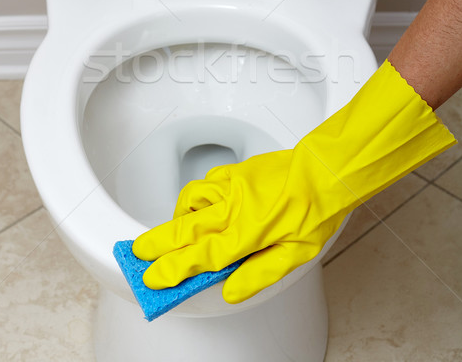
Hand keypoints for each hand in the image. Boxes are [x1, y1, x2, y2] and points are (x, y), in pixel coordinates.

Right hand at [133, 60, 455, 303]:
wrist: (323, 171)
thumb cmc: (314, 212)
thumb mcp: (295, 255)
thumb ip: (258, 274)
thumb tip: (228, 290)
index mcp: (247, 233)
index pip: (201, 257)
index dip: (173, 270)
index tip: (153, 278)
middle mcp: (233, 208)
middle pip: (185, 228)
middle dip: (157, 242)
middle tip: (137, 252)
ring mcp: (231, 186)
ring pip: (191, 200)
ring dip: (178, 217)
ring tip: (175, 230)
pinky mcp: (234, 171)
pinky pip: (206, 184)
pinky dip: (198, 197)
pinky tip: (204, 205)